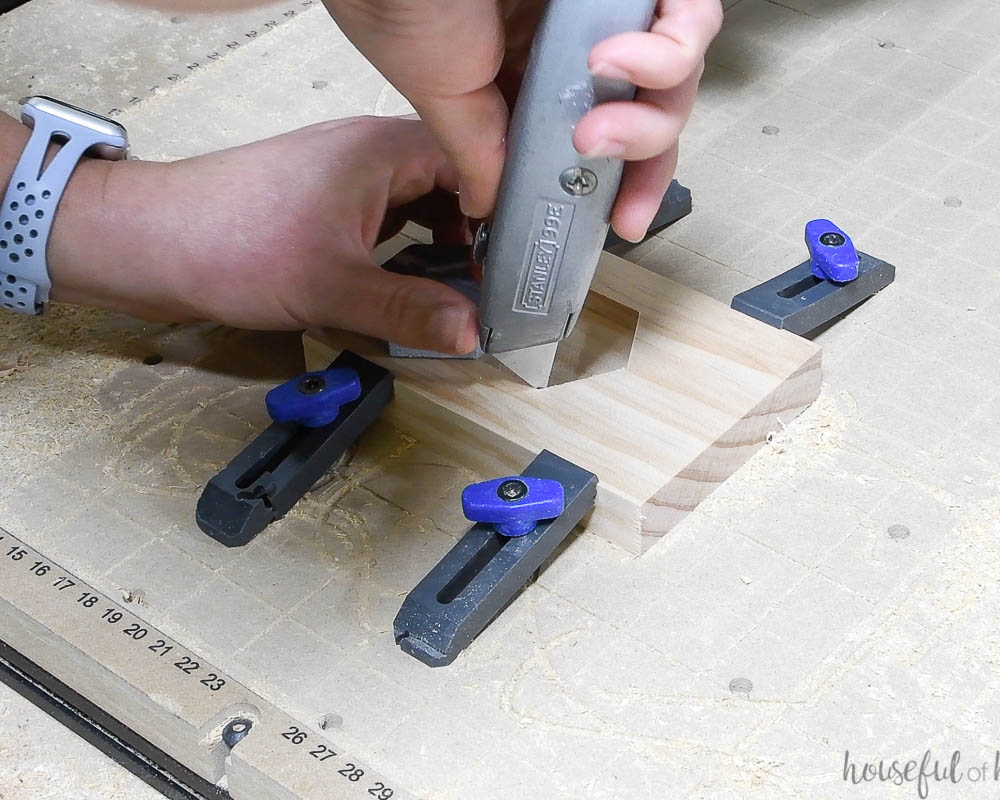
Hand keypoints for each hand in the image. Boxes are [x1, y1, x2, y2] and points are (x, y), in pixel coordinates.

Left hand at [49, 116, 479, 353]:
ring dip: (446, 246)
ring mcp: (349, 175)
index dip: (511, 208)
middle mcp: (372, 151)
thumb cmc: (230, 245)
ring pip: (424, 205)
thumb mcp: (333, 287)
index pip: (477, 161)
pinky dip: (412, 250)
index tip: (529, 256)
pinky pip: (392, 220)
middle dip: (482, 235)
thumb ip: (411, 310)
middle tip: (505, 283)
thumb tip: (474, 332)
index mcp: (384, 149)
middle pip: (455, 185)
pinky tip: (418, 287)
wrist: (149, 243)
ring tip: (468, 292)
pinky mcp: (328, 201)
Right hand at [324, 0, 722, 240]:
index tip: (622, 221)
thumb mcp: (441, 96)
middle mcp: (579, 40)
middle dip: (642, 157)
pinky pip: (692, 20)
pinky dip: (666, 52)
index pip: (605, 138)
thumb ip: (478, 154)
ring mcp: (609, 7)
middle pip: (655, 113)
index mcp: (534, 74)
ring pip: (679, 76)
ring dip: (647, 117)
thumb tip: (488, 205)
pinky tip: (610, 61)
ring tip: (594, 125)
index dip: (624, 182)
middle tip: (604, 170)